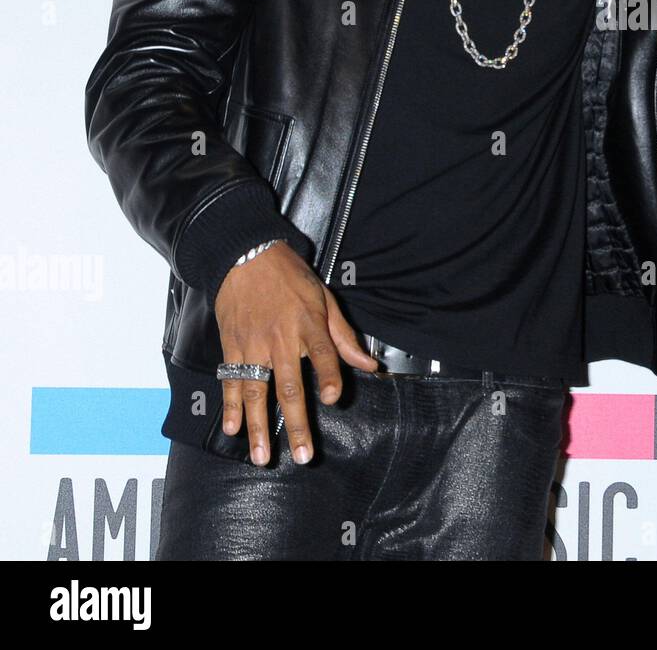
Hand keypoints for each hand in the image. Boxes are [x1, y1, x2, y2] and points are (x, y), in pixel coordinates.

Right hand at [213, 241, 378, 466]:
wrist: (246, 256)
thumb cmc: (291, 278)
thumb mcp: (325, 299)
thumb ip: (345, 337)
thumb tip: (370, 366)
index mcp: (309, 323)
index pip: (323, 354)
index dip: (329, 376)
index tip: (333, 398)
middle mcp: (281, 338)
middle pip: (290, 386)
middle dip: (297, 423)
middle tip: (303, 455)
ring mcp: (253, 345)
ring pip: (256, 392)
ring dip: (259, 427)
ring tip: (262, 456)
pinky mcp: (232, 346)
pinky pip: (230, 380)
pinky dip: (230, 406)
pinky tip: (232, 428)